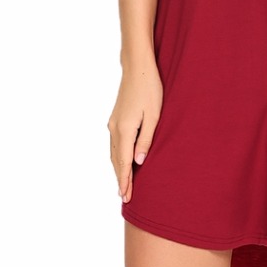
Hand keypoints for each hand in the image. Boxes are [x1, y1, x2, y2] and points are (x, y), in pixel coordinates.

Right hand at [107, 60, 162, 203]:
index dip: (125, 180)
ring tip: (122, 185)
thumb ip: (146, 140)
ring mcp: (112, 123)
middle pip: (116, 160)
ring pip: (113, 152)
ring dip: (118, 169)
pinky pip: (114, 144)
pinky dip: (117, 157)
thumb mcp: (154, 115)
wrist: (137, 68)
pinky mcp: (115, 118)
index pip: (124, 162)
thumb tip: (139, 162)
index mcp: (124, 129)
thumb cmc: (150, 90)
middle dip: (120, 179)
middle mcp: (114, 128)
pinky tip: (121, 162)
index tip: (125, 196)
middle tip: (123, 198)